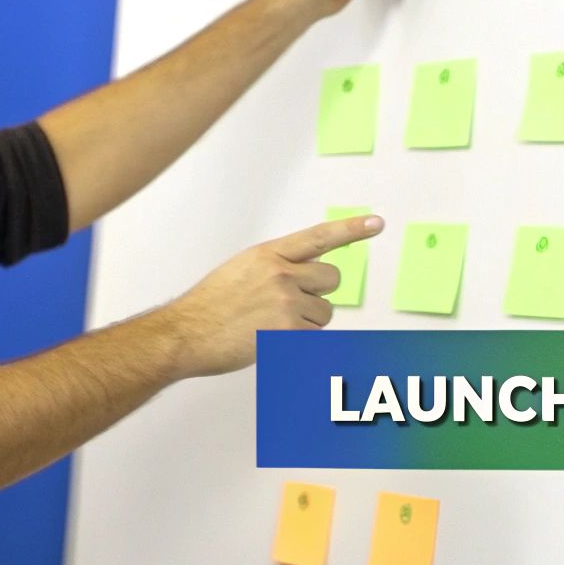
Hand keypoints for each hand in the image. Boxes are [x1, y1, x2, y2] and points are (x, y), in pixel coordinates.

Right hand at [154, 214, 383, 378]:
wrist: (187, 333)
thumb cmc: (209, 306)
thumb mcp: (242, 270)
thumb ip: (276, 266)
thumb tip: (308, 276)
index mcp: (268, 254)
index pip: (319, 237)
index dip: (351, 229)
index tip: (376, 222)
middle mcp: (281, 273)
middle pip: (331, 279)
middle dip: (318, 293)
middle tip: (289, 305)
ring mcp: (286, 302)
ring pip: (324, 313)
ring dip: (307, 322)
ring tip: (271, 325)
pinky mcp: (288, 331)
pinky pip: (314, 336)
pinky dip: (299, 342)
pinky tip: (270, 339)